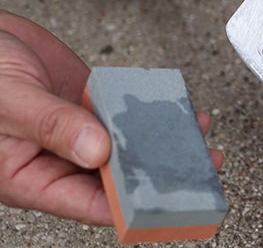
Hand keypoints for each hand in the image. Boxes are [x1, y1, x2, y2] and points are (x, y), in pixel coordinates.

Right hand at [0, 11, 222, 223]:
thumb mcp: (11, 101)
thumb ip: (52, 125)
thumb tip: (98, 152)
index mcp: (31, 176)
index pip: (88, 203)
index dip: (129, 206)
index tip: (168, 201)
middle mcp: (59, 158)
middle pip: (115, 178)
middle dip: (157, 175)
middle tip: (199, 167)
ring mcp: (77, 129)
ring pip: (125, 145)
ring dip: (159, 141)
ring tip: (197, 134)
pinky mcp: (90, 103)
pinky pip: (123, 112)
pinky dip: (147, 111)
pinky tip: (172, 107)